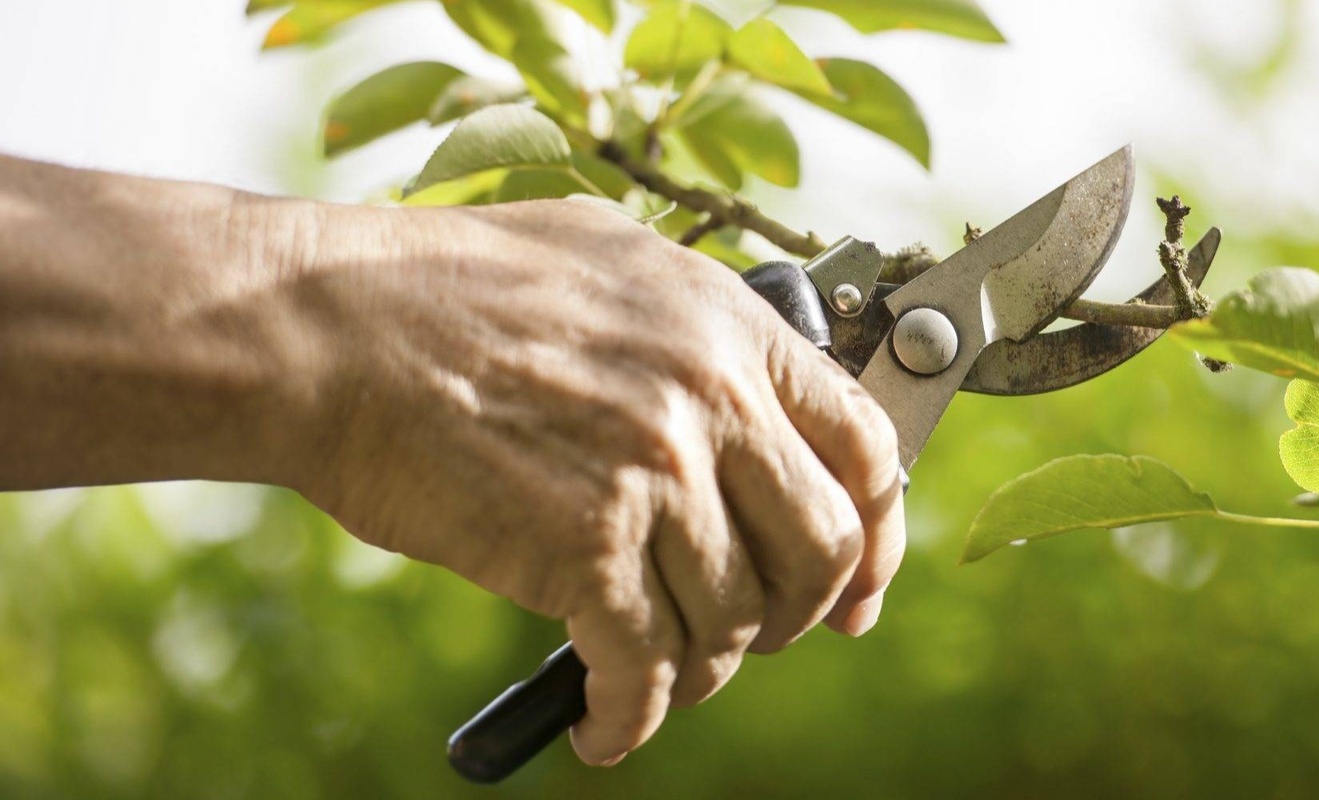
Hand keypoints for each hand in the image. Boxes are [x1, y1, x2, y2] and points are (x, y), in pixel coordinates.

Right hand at [290, 199, 906, 764]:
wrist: (331, 327)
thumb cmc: (449, 286)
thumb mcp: (608, 257)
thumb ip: (696, 324)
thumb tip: (750, 387)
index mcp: (730, 327)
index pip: (866, 447)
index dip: (879, 535)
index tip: (860, 588)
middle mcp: (712, 400)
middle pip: (822, 550)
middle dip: (801, 615)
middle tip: (763, 635)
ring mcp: (653, 475)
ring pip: (733, 620)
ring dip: (704, 669)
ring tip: (662, 674)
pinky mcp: (583, 548)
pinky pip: (646, 668)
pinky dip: (632, 719)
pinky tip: (606, 727)